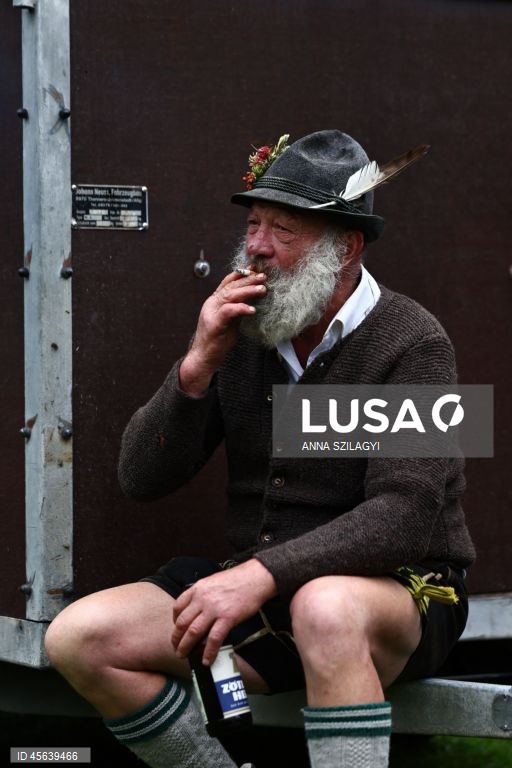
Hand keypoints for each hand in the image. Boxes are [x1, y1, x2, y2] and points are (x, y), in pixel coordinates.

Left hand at [172, 559, 276, 664]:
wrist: (255, 577)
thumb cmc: (238, 579)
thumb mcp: (213, 581)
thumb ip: (203, 594)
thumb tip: (199, 609)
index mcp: (198, 589)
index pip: (178, 606)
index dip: (175, 621)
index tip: (177, 629)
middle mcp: (202, 599)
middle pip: (182, 622)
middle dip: (176, 638)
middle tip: (176, 648)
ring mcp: (214, 609)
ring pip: (193, 632)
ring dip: (186, 647)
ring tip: (184, 655)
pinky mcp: (227, 618)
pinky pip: (214, 639)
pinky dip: (208, 652)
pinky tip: (207, 660)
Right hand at [179, 270, 266, 396]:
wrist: (204, 357)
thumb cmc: (218, 340)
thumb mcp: (230, 319)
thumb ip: (237, 307)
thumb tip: (252, 297)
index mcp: (214, 301)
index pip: (227, 282)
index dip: (241, 274)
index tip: (255, 269)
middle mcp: (212, 304)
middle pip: (231, 286)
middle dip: (248, 280)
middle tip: (263, 276)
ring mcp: (211, 313)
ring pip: (230, 295)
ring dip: (248, 291)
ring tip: (262, 289)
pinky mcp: (214, 324)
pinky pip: (228, 311)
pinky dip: (241, 308)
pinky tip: (252, 310)